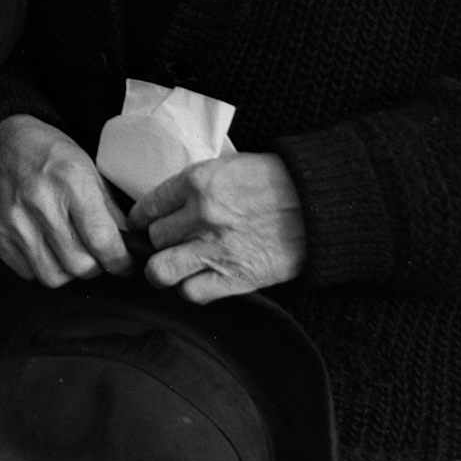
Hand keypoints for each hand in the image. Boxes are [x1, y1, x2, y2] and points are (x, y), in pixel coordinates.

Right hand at [0, 114, 132, 286]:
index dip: (120, 261)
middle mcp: (40, 203)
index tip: (124, 262)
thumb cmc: (50, 155)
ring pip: (53, 277)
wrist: (2, 144)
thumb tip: (129, 247)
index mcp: (71, 182)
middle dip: (96, 266)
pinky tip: (45, 247)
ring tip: (69, 251)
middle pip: (80, 266)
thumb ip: (110, 211)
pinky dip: (41, 266)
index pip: (103, 242)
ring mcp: (14, 221)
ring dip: (67, 270)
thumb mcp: (90, 170)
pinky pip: (28, 273)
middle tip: (96, 254)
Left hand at [131, 152, 305, 302]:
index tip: (141, 226)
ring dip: (163, 271)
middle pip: (153, 239)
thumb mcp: (226, 167)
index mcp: (196, 183)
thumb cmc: (275, 182)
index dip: (140, 221)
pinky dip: (191, 290)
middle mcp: (201, 216)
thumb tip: (164, 206)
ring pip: (160, 270)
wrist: (320, 205)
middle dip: (156, 244)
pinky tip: (198, 280)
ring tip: (171, 268)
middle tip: (165, 246)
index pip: (146, 208)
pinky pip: (193, 293)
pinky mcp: (237, 277)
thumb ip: (193, 186)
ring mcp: (217, 249)